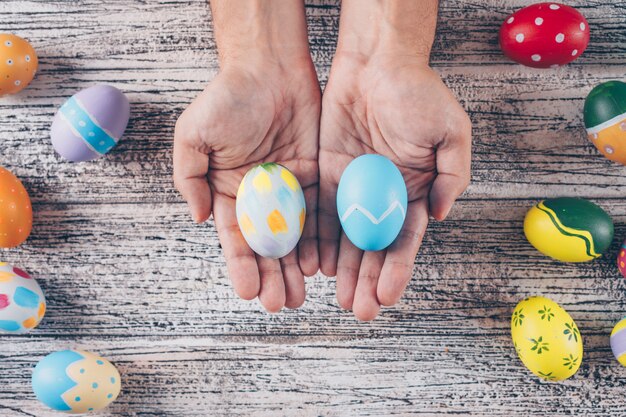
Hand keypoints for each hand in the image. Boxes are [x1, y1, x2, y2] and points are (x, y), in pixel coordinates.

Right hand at [173, 55, 319, 311]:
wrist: (269, 67)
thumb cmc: (227, 97)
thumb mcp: (194, 134)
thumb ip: (189, 177)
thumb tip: (199, 218)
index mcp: (228, 192)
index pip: (234, 238)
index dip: (240, 265)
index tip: (246, 292)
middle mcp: (258, 197)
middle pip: (265, 245)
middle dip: (271, 276)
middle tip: (280, 303)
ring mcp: (288, 189)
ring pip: (293, 237)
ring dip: (295, 267)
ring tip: (300, 295)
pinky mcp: (314, 176)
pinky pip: (318, 213)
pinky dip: (318, 240)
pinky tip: (320, 264)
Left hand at [319, 52, 470, 320]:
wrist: (376, 62)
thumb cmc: (418, 92)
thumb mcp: (450, 131)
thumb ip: (452, 175)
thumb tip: (439, 215)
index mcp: (415, 191)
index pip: (405, 239)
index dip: (396, 269)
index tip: (387, 296)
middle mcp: (383, 196)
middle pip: (374, 247)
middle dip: (368, 279)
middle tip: (359, 310)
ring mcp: (354, 188)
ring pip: (346, 237)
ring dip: (343, 269)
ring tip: (339, 298)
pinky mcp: (327, 175)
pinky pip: (321, 213)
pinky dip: (319, 240)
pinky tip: (315, 265)